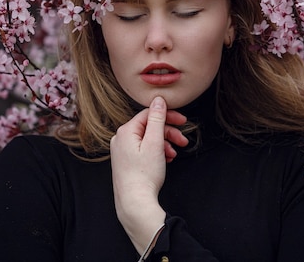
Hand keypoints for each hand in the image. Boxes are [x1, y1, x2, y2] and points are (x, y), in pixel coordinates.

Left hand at [110, 96, 187, 253]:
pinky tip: (166, 159)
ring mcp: (122, 151)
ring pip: (148, 139)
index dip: (168, 116)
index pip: (149, 114)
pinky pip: (144, 150)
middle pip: (149, 127)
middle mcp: (121, 138)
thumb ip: (157, 119)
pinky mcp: (126, 161)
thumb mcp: (155, 143)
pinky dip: (157, 152)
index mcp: (126, 131)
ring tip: (175, 153)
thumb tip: (158, 99)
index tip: (183, 120)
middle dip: (168, 132)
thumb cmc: (144, 175)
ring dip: (164, 143)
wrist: (135, 204)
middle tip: (183, 139)